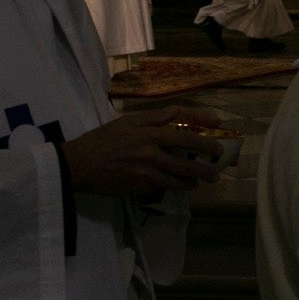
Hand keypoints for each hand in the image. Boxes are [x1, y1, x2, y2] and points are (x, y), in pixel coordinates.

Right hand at [60, 106, 224, 197]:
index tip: (219, 122)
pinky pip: (164, 186)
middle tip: (219, 159)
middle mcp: (149, 150)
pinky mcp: (140, 186)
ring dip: (196, 178)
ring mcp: (146, 170)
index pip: (181, 122)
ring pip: (179, 176)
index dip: (202, 121)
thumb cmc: (103, 140)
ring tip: (206, 179)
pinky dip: (176, 186)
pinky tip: (184, 185)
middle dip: (207, 156)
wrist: (77, 165)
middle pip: (187, 152)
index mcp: (147, 131)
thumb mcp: (127, 122)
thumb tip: (180, 113)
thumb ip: (155, 117)